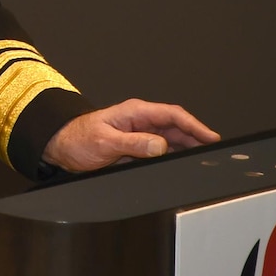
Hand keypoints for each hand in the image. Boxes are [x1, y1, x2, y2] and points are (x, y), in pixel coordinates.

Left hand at [42, 98, 219, 172]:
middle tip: (213, 151)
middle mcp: (139, 120)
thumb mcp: (105, 141)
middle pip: (176, 126)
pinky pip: (161, 149)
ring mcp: (139, 133)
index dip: (194, 125)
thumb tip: (161, 145)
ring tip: (202, 158)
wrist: (62, 147)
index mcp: (134, 112)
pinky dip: (174, 154)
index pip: (171, 114)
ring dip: (187, 146)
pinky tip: (182, 162)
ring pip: (171, 138)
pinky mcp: (136, 146)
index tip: (210, 136)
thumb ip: (134, 143)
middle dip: (196, 136)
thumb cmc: (78, 139)